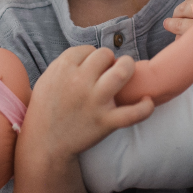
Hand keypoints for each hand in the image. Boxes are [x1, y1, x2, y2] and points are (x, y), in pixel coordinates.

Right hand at [21, 45, 154, 159]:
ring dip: (128, 68)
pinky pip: (133, 113)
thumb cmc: (46, 110)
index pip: (88, 49)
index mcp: (63, 69)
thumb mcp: (47, 78)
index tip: (91, 68)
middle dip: (109, 60)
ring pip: (122, 72)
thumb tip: (90, 54)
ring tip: (127, 74)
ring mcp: (94, 102)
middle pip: (105, 54)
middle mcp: (79, 82)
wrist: (45, 144)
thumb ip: (66, 63)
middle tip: (107, 71)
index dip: (92, 56)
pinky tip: (147, 101)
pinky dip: (145, 107)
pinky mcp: (106, 122)